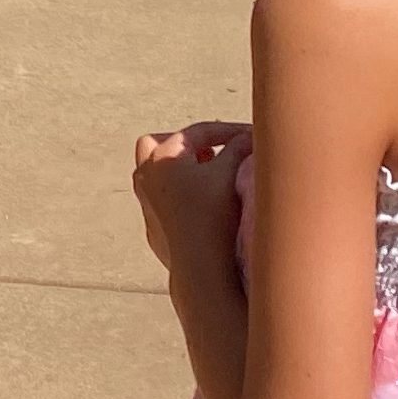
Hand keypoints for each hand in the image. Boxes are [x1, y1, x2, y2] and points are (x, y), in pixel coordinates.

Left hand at [129, 121, 249, 278]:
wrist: (199, 267)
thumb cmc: (213, 215)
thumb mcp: (230, 172)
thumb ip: (239, 146)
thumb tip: (248, 137)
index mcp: (162, 157)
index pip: (198, 132)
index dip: (229, 131)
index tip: (251, 137)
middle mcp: (146, 177)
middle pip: (160, 145)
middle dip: (189, 145)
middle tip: (214, 152)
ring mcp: (146, 204)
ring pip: (159, 175)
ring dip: (184, 171)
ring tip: (213, 180)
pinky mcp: (153, 229)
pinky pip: (165, 203)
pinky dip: (182, 197)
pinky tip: (204, 208)